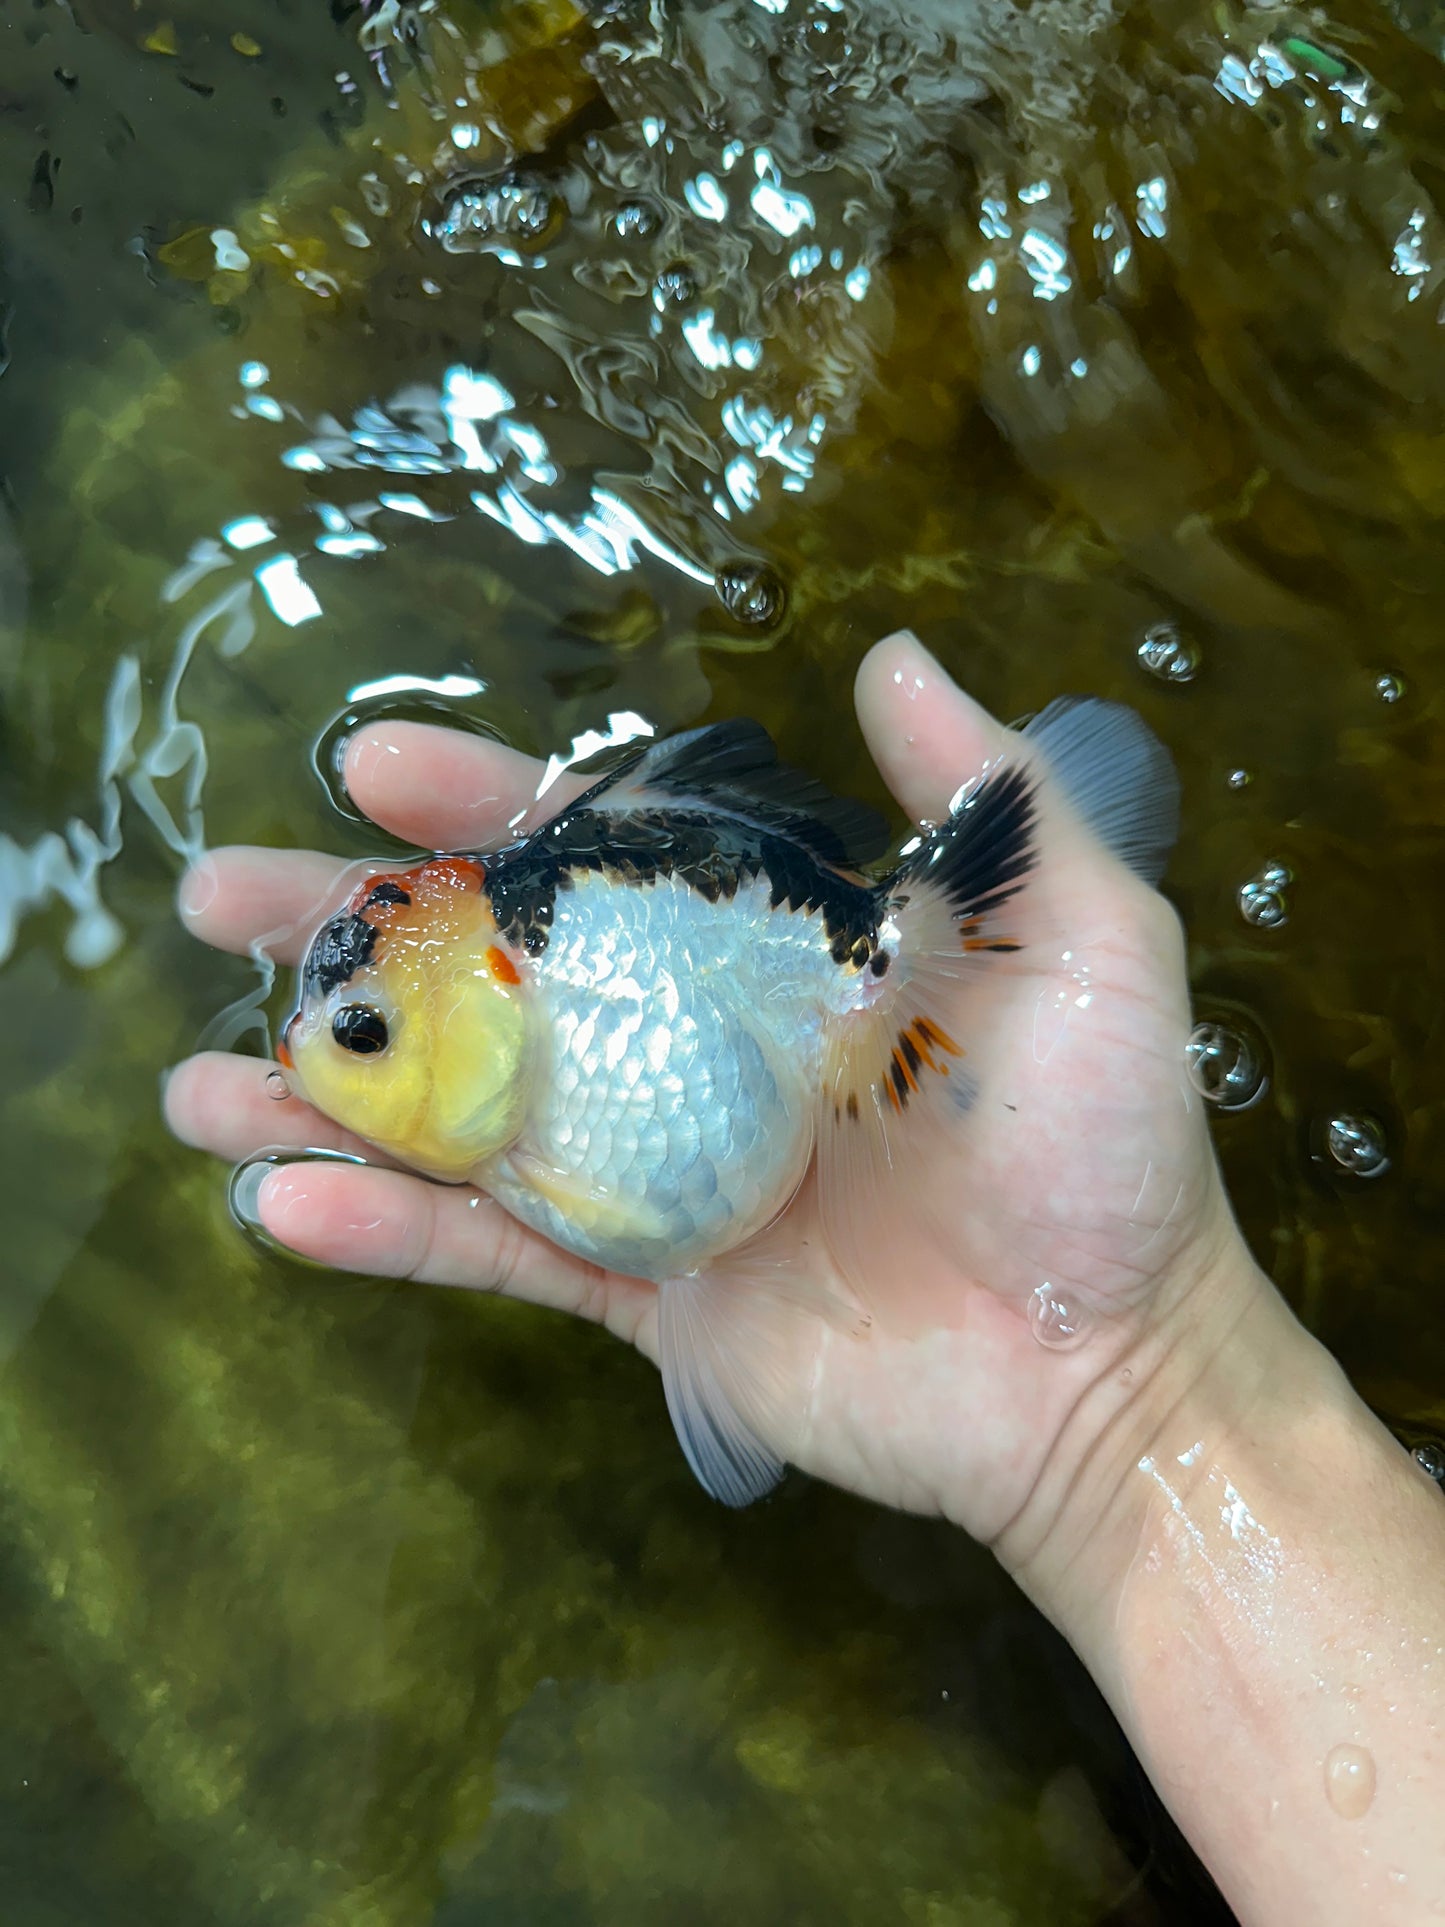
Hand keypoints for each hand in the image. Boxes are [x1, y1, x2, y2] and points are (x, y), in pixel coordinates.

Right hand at [166, 631, 1261, 1570]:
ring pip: (461, 1119)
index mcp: (769, 955)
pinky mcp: (643, 1299)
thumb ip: (984, 799)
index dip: (486, 808)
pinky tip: (285, 1211)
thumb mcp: (1078, 941)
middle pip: (490, 975)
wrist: (1108, 1373)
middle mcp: (690, 1051)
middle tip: (214, 898)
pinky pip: (496, 1259)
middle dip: (350, 937)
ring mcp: (654, 1180)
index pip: (600, 859)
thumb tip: (887, 653)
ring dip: (326, 1096)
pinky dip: (390, 1239)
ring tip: (199, 1083)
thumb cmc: (1098, 1150)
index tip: (374, 767)